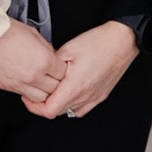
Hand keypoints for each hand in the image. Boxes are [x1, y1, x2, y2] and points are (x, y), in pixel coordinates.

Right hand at [0, 18, 67, 102]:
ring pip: (40, 98)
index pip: (63, 74)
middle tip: (54, 77)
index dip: (64, 71)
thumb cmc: (6, 31)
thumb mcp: (34, 35)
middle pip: (55, 89)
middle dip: (57, 83)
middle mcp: (33, 76)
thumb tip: (53, 57)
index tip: (62, 68)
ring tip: (42, 82)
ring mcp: (19, 84)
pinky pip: (24, 95)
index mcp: (43, 61)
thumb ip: (47, 49)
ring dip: (44, 91)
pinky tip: (29, 83)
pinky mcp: (7, 87)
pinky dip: (29, 92)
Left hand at [24, 22, 138, 120]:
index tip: (28, 97)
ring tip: (54, 90)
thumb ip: (51, 64)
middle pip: (57, 112)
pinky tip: (71, 93)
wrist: (123, 40)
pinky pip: (82, 108)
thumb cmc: (100, 42)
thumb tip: (42, 71)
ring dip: (59, 104)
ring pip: (69, 111)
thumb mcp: (67, 48)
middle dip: (44, 104)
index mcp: (75, 86)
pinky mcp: (102, 95)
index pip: (48, 110)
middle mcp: (86, 96)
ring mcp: (95, 97)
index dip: (34, 106)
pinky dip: (72, 104)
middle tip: (38, 90)